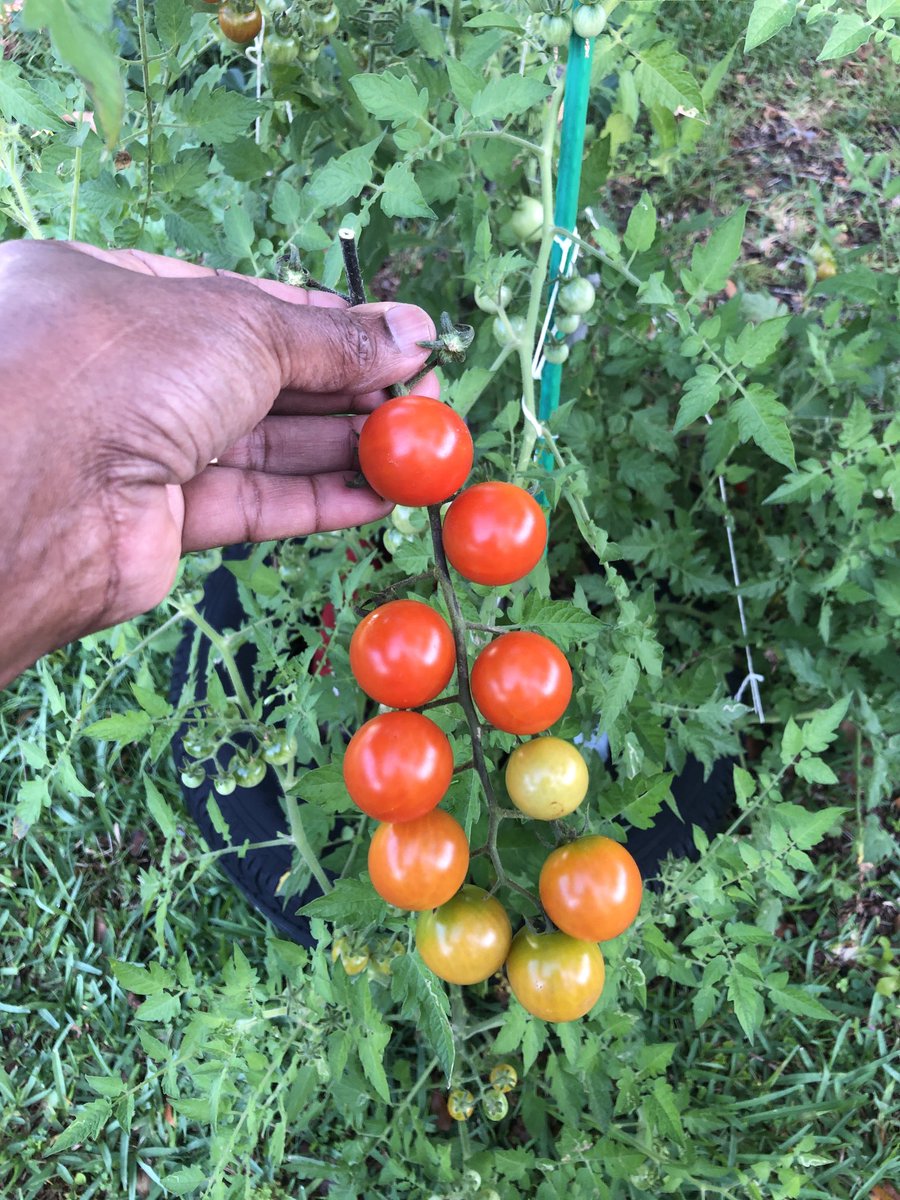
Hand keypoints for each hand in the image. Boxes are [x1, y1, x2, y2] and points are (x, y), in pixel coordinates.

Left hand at [0, 239, 437, 686]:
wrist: (35, 491)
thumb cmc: (119, 365)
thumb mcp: (239, 326)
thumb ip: (329, 339)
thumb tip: (412, 336)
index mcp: (116, 293)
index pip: (238, 301)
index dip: (323, 323)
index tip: (395, 342)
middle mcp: (123, 370)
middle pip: (256, 376)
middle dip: (344, 388)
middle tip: (422, 402)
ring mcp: (135, 447)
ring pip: (257, 444)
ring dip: (339, 448)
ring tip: (415, 452)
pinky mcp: (155, 520)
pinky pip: (246, 502)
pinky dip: (312, 501)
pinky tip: (375, 498)